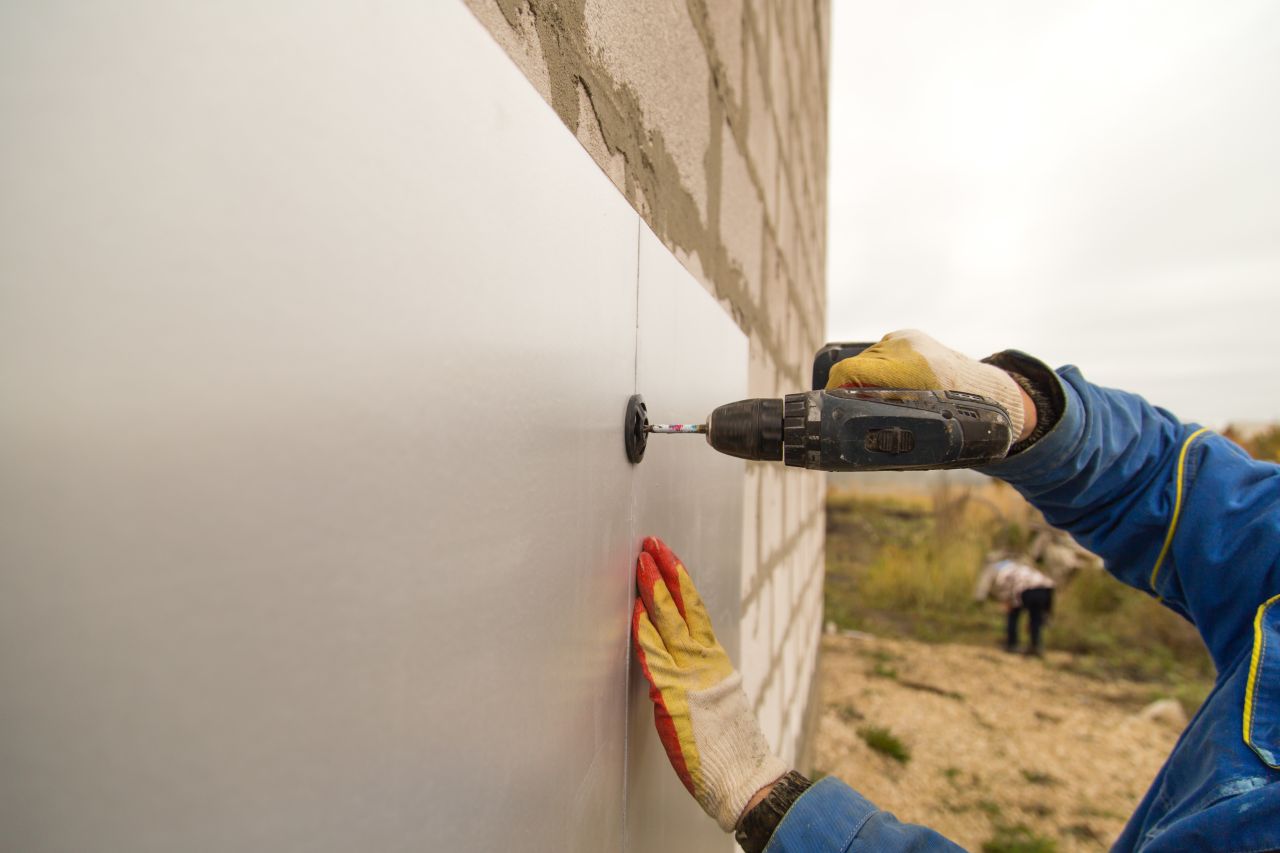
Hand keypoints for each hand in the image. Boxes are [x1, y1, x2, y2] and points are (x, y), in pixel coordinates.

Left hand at [631, 537, 786, 830]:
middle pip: (684, 607)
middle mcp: (705, 663)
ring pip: (669, 623)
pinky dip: (645, 632)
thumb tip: (680, 664)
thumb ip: (698, 677)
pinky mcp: (675, 698)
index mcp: (715, 662)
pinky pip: (656, 658)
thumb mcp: (717, 702)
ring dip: (653, 590)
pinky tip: (635, 611)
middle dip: (666, 572)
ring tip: (640, 563)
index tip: (669, 557)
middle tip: (652, 544)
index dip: (681, 582)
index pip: (696, 611)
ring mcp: (690, 677)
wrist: (744, 780)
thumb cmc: (730, 749)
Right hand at [825, 329, 1034, 442]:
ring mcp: (907, 338)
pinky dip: (879, 367)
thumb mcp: (918, 422)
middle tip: (851, 408)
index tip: (830, 402)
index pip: (850, 371)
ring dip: (865, 377)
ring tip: (877, 396)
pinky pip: (880, 352)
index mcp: (910, 370)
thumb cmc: (954, 414)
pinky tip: (889, 381)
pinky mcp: (908, 334)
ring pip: (867, 359)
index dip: (834, 387)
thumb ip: (883, 418)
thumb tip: (847, 431)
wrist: (984, 390)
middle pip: (856, 365)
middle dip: (849, 386)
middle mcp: (907, 348)